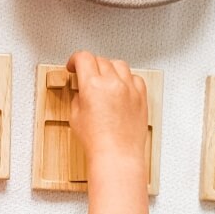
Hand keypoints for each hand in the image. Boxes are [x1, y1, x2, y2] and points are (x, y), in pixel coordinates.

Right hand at [66, 51, 147, 165]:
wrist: (117, 155)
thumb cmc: (98, 141)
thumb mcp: (75, 116)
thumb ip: (78, 97)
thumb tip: (82, 91)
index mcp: (93, 85)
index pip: (83, 58)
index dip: (75, 59)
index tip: (73, 65)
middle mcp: (113, 83)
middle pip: (100, 60)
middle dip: (90, 65)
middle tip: (85, 74)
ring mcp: (129, 89)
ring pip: (119, 64)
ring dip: (109, 68)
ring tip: (103, 78)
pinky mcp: (141, 97)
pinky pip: (135, 78)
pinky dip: (126, 79)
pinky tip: (120, 86)